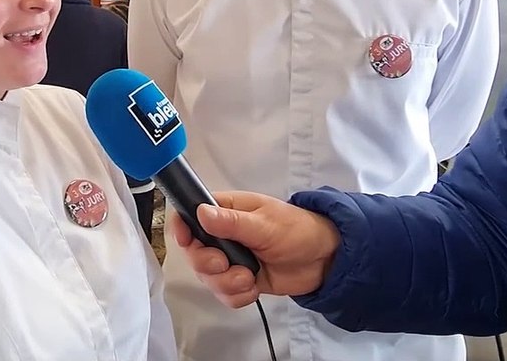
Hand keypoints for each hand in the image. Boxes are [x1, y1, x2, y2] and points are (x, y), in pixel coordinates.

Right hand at [169, 191, 339, 308]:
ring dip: (226, 284)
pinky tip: (254, 289)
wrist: (324, 259)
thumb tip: (201, 213)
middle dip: (209, 265)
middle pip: (194, 254)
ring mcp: (231, 260)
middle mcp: (223, 235)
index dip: (182, 230)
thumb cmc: (298, 230)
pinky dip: (236, 296)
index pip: (189, 216)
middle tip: (227, 264)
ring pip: (208, 278)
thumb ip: (232, 222)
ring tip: (249, 278)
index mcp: (225, 211)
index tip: (188, 242)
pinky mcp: (240, 280)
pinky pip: (223, 295)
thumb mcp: (266, 224)